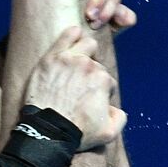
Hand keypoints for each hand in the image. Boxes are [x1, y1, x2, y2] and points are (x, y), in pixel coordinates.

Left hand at [24, 26, 126, 149]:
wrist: (47, 132)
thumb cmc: (76, 133)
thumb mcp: (108, 133)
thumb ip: (120, 118)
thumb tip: (117, 109)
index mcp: (103, 80)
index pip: (106, 81)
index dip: (100, 91)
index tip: (90, 99)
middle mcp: (88, 66)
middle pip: (95, 64)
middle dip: (91, 74)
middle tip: (80, 86)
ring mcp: (69, 59)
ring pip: (86, 44)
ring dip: (86, 51)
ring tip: (79, 60)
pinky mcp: (51, 58)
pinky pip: (67, 36)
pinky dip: (72, 33)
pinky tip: (74, 35)